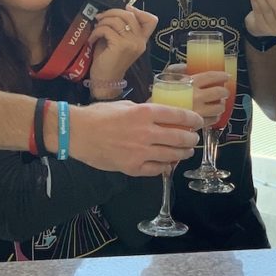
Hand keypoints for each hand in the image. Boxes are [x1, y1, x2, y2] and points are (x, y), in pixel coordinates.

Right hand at [70, 101, 200, 175]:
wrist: (76, 133)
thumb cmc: (99, 115)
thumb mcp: (126, 105)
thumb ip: (145, 111)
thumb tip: (162, 116)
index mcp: (145, 112)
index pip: (178, 116)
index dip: (193, 120)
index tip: (199, 122)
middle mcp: (146, 132)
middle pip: (180, 137)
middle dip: (191, 139)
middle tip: (194, 139)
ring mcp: (140, 152)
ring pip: (172, 155)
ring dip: (183, 154)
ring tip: (186, 152)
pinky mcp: (132, 167)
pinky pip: (157, 169)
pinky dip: (166, 167)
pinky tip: (168, 164)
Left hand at [88, 6, 156, 95]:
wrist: (106, 81)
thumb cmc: (110, 61)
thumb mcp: (118, 42)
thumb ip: (120, 28)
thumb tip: (113, 12)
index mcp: (142, 40)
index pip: (151, 20)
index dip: (138, 11)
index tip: (125, 9)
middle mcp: (140, 41)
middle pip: (129, 15)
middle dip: (112, 12)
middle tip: (100, 18)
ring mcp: (131, 43)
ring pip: (116, 21)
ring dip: (102, 22)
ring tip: (96, 30)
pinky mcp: (120, 46)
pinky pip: (106, 29)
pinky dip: (96, 32)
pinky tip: (92, 39)